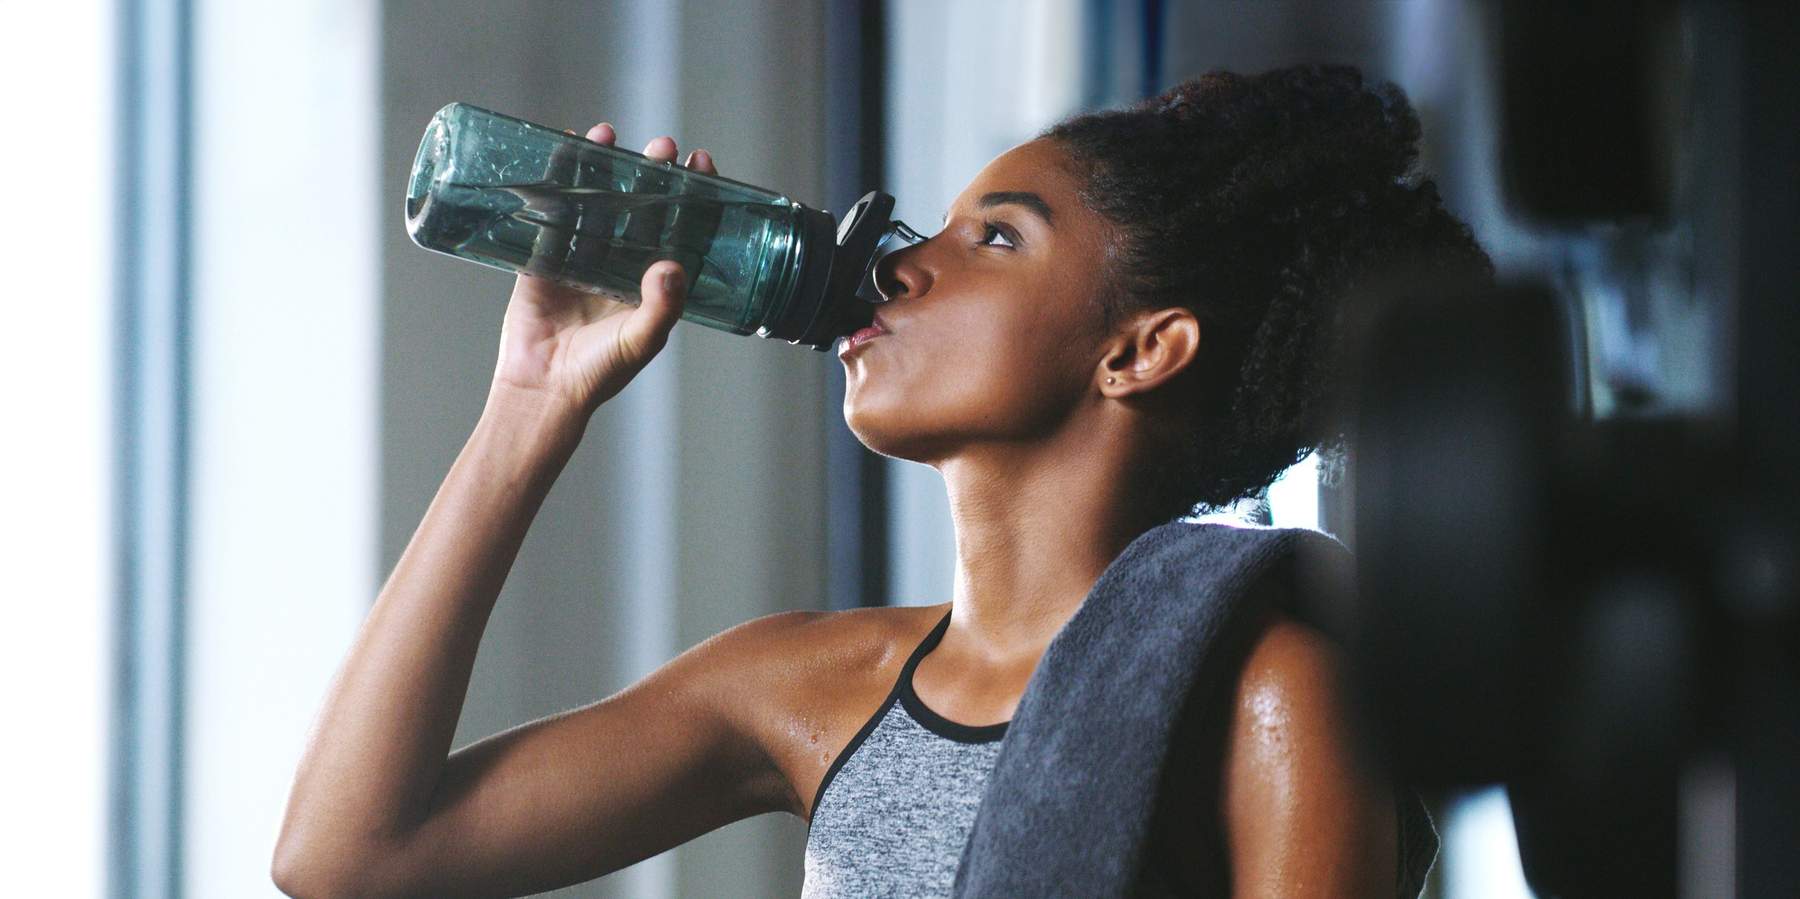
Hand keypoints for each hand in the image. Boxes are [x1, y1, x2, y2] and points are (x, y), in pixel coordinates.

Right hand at [487, 123, 719, 416]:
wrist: (543, 388)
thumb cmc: (599, 372)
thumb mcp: (641, 340)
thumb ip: (662, 306)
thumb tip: (673, 264)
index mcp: (652, 281)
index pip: (681, 226)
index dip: (694, 195)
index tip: (701, 162)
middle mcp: (621, 263)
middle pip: (640, 205)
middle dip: (650, 173)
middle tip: (661, 145)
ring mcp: (582, 256)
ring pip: (596, 200)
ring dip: (602, 167)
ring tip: (608, 133)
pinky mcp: (544, 257)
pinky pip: (551, 211)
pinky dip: (556, 180)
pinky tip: (564, 149)